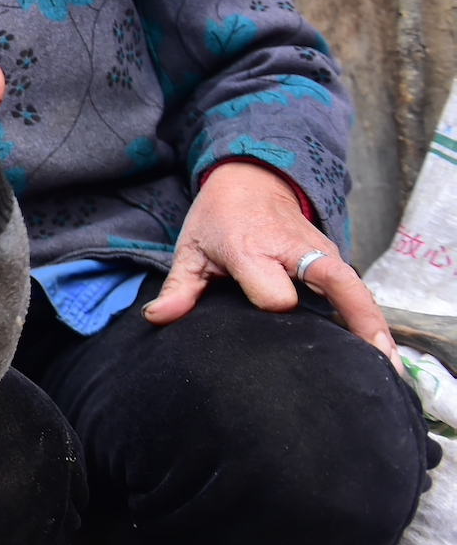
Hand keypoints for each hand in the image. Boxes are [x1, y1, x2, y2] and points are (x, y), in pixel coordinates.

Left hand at [144, 161, 399, 365]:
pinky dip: (369, 316)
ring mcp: (320, 254)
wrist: (251, 179)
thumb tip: (156, 319)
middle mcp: (294, 251)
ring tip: (387, 365)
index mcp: (252, 250)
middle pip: (334, 284)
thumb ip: (180, 288)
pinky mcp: (334, 259)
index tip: (267, 319)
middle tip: (371, 361)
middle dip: (354, 318)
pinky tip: (381, 352)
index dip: (271, 309)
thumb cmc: (218, 220)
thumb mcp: (191, 249)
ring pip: (353, 288)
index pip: (274, 294)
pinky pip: (354, 290)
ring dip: (372, 323)